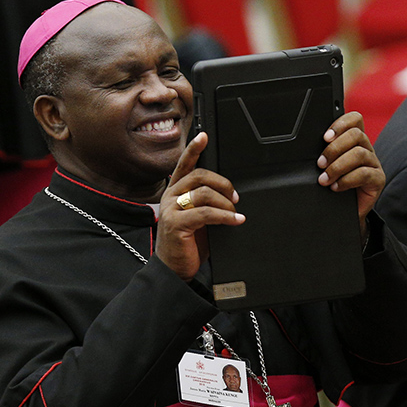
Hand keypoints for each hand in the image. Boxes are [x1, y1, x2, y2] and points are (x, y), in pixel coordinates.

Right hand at [155, 132, 243, 280]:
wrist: (174, 269)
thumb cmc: (187, 244)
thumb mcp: (199, 218)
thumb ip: (207, 203)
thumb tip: (230, 194)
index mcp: (175, 192)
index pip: (184, 165)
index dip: (194, 149)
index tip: (203, 136)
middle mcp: (170, 196)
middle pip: (200, 175)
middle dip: (223, 183)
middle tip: (235, 198)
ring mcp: (171, 209)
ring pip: (204, 193)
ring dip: (226, 203)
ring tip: (235, 214)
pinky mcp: (175, 224)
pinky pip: (206, 213)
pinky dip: (225, 216)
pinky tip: (235, 221)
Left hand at [316, 111, 384, 238]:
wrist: (343, 213)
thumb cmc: (333, 186)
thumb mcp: (325, 166)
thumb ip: (322, 153)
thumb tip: (305, 149)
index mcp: (353, 141)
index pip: (354, 119)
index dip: (340, 124)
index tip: (325, 137)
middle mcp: (366, 148)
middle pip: (356, 135)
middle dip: (334, 149)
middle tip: (320, 163)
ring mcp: (374, 163)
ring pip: (359, 153)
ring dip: (338, 166)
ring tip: (325, 179)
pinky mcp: (378, 179)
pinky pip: (364, 173)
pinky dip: (346, 180)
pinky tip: (336, 187)